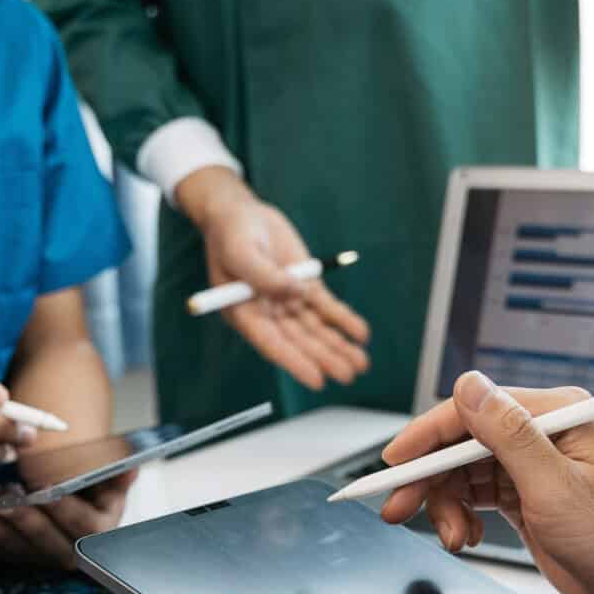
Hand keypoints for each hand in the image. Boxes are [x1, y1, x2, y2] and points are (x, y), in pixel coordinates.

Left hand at [0, 469, 136, 566]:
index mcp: (100, 533)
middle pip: (50, 543)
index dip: (65, 508)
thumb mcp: (107, 474)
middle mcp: (73, 552)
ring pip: (19, 546)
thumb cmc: (89, 481)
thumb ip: (117, 471)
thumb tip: (131, 468)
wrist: (70, 491)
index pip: (85, 527)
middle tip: (10, 497)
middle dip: (28, 519)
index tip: (48, 488)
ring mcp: (43, 556)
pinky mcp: (18, 554)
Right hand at [174, 166, 370, 390]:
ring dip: (339, 346)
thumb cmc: (232, 233)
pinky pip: (327, 308)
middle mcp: (268, 313)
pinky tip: (361, 334)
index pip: (272, 343)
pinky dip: (344, 320)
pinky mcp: (306, 286)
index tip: (317, 380)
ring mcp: (289, 301)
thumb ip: (265, 275)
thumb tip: (295, 292)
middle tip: (348, 374)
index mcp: (245, 313)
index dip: (295, 362)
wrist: (241, 213)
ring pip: (316, 329)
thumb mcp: (241, 251)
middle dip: (325, 358)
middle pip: (300, 341)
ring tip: (361, 364)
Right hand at [378, 372, 593, 593]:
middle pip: (459, 442)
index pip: (473, 410)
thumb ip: (509, 436)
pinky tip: (464, 537)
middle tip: (397, 507)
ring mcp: (530, 466)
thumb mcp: (556, 487)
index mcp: (555, 415)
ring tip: (451, 537)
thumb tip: (470, 388)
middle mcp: (540, 434)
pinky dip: (459, 517)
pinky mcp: (525, 496)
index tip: (395, 462)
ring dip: (444, 504)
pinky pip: (473, 496)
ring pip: (460, 472)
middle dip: (426, 477)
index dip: (427, 435)